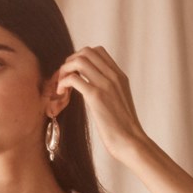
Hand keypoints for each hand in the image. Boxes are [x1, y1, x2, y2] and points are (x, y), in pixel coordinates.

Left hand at [55, 46, 148, 162]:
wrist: (131, 141)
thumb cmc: (124, 128)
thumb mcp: (120, 101)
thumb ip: (110, 90)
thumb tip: (96, 89)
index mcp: (120, 76)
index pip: (98, 51)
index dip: (81, 57)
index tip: (75, 72)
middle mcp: (113, 76)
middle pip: (86, 51)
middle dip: (71, 61)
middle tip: (65, 77)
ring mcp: (105, 84)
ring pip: (78, 61)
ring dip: (65, 70)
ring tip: (61, 85)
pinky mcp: (96, 96)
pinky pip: (73, 79)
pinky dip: (63, 83)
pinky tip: (62, 93)